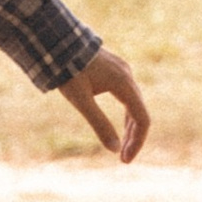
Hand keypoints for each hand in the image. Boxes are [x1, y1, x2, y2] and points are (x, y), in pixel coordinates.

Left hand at [59, 47, 152, 163]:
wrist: (58, 41)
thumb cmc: (68, 70)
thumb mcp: (81, 100)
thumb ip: (99, 123)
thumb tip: (115, 149)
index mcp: (124, 84)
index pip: (142, 119)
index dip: (137, 142)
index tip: (125, 159)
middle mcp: (128, 76)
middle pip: (140, 113)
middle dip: (134, 137)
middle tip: (123, 159)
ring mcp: (122, 71)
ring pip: (134, 104)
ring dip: (131, 126)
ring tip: (122, 146)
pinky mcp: (115, 69)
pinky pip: (128, 95)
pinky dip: (127, 113)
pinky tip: (120, 124)